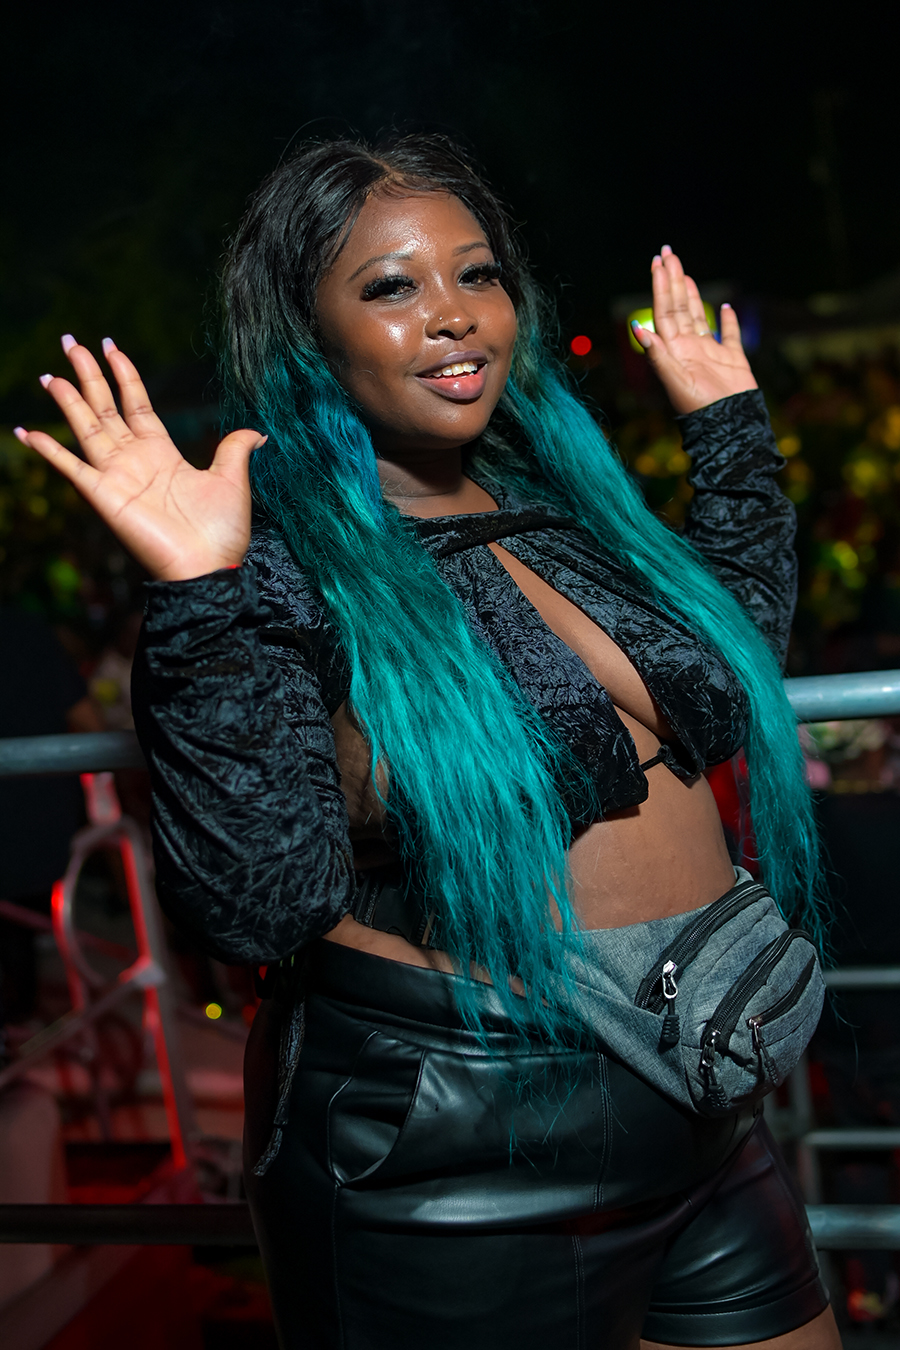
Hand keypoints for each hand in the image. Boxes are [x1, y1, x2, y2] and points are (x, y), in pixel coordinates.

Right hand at [14, 337, 264, 581]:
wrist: (208, 567)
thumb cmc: (221, 532)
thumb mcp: (233, 481)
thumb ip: (235, 450)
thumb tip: (258, 432)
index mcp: (162, 453)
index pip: (136, 403)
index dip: (123, 374)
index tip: (109, 346)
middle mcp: (135, 460)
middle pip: (105, 406)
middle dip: (87, 374)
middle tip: (69, 342)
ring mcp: (116, 476)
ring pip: (86, 427)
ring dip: (67, 401)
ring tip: (49, 375)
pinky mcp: (104, 496)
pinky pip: (71, 468)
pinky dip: (49, 451)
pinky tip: (27, 431)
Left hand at [631, 246, 757, 414]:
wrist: (729, 427)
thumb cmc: (699, 409)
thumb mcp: (674, 382)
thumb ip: (658, 355)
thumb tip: (637, 327)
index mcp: (674, 351)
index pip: (664, 311)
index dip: (660, 286)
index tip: (658, 263)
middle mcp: (689, 349)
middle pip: (678, 307)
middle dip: (673, 280)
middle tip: (668, 253)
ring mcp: (710, 353)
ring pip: (698, 317)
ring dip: (691, 295)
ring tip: (684, 275)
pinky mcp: (732, 361)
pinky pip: (729, 336)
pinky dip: (727, 321)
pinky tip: (725, 307)